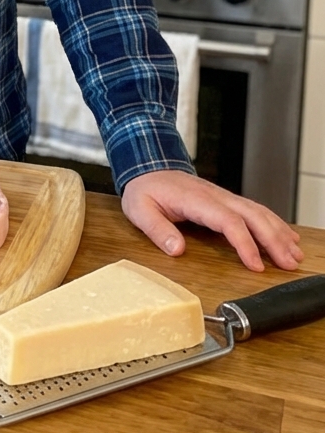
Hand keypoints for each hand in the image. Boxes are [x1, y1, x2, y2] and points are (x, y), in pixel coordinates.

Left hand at [121, 169, 303, 271]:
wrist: (147, 167)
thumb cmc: (145, 190)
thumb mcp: (139, 209)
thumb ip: (157, 229)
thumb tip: (176, 249)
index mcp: (195, 200)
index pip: (227, 221)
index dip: (244, 243)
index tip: (256, 265)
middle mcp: (214, 196)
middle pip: (252, 215)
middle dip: (273, 239)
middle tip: (288, 264)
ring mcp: (222, 196)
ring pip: (258, 211)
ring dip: (278, 232)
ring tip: (294, 255)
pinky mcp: (225, 200)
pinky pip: (254, 210)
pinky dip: (273, 223)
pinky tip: (286, 236)